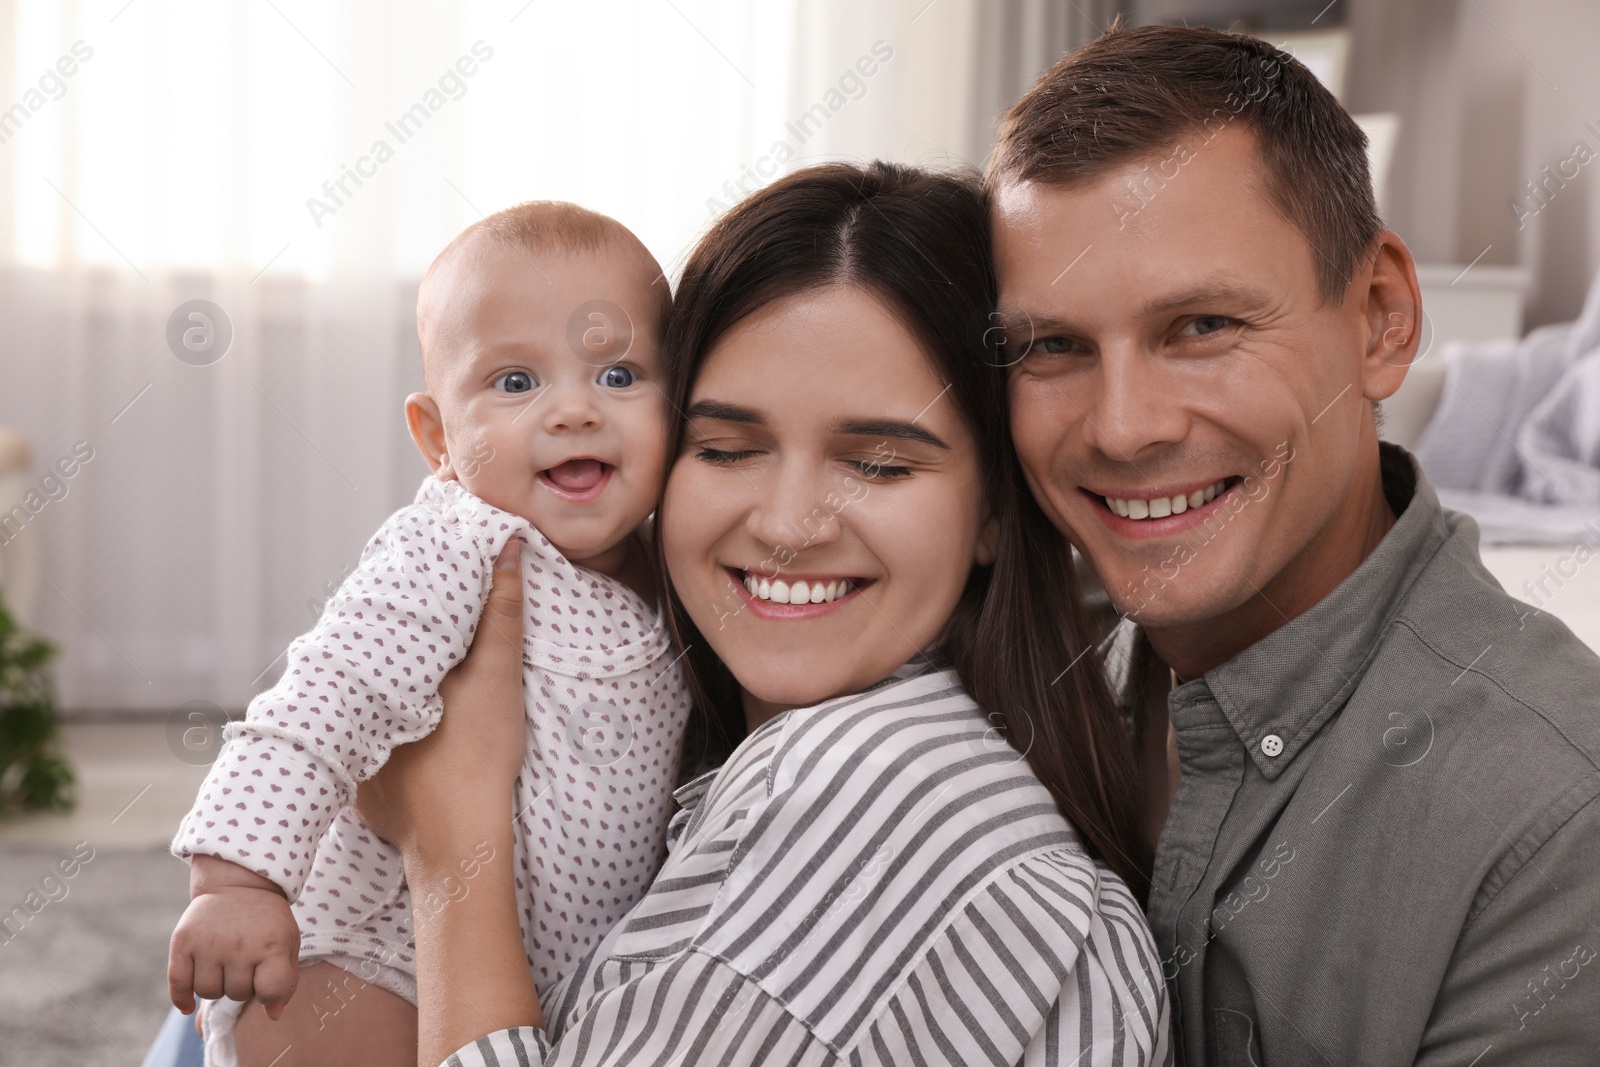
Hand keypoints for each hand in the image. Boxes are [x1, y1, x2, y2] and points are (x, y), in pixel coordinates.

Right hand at [168, 856, 299, 1019]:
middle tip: (245, 964)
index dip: (269, 994)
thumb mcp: (288, 943)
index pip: (270, 990)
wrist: (240, 884)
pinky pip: (178, 985)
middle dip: (243, 986)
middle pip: (237, 993)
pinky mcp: (183, 942)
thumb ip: (286, 981)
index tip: (267, 983)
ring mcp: (208, 944)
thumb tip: (272, 1016)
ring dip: (217, 987)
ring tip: (225, 967)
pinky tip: (190, 1004)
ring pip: (208, 992)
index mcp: (271, 945)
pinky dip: (183, 999)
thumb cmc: (268, 922)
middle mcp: (238, 945)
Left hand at [358, 537, 526, 856]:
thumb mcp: (497, 677)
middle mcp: (358, 712)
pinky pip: (368, 753)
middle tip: (423, 635)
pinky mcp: (363, 792)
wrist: (460, 843)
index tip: (420, 587)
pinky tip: (412, 743)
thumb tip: (506, 545)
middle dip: (394, 652)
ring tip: (416, 682)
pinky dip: (387, 742)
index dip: (404, 608)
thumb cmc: (479, 756)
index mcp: (386, 677)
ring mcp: (355, 755)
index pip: (387, 629)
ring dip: (386, 696)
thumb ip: (501, 612)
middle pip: (375, 669)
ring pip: (369, 710)